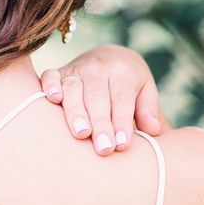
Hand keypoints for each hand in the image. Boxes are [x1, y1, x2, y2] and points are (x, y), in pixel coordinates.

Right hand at [40, 45, 169, 154]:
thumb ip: (147, 110)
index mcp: (122, 71)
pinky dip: (50, 86)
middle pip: (98, 98)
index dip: (121, 122)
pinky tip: (53, 100)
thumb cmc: (129, 83)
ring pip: (74, 90)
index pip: (122, 99)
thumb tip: (154, 130)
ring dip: (76, 112)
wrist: (109, 56)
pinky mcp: (58, 72)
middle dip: (101, 124)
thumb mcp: (145, 91)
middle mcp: (98, 67)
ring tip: (81, 134)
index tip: (121, 145)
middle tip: (104, 149)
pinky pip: (50, 76)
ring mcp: (76, 69)